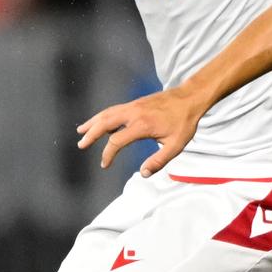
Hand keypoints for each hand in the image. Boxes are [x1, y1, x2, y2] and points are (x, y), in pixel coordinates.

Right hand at [76, 87, 206, 173]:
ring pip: (107, 113)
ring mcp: (133, 106)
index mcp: (141, 125)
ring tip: (81, 130)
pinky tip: (100, 123)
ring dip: (93, 122)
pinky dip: (103, 116)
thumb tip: (143, 174)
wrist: (190, 98)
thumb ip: (159, 161)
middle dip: (91, 134)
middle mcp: (133, 113)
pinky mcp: (135, 103)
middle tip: (81, 144)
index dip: (107, 154)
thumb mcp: (175, 145)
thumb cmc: (184, 122)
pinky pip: (114, 109)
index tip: (104, 165)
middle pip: (105, 122)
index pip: (116, 141)